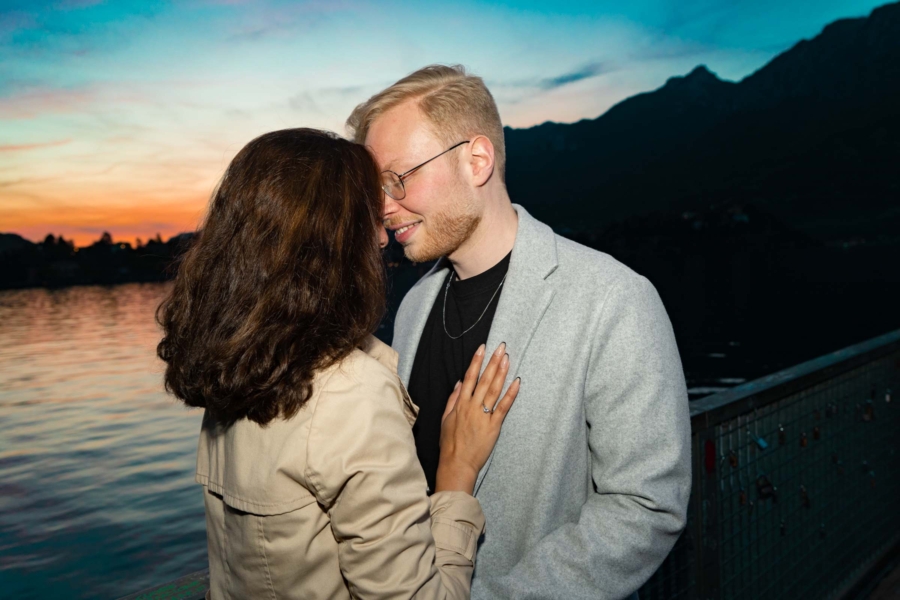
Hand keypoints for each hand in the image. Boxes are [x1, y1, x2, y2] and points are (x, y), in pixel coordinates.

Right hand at [435, 342, 520, 493]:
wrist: (457, 464)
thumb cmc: (450, 444)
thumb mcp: (446, 419)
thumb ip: (453, 400)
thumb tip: (459, 383)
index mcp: (460, 404)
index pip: (469, 377)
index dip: (476, 361)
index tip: (483, 348)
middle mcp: (472, 406)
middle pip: (484, 379)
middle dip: (493, 361)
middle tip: (501, 347)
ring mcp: (483, 415)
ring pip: (494, 390)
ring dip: (501, 372)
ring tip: (507, 358)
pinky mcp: (494, 426)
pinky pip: (504, 407)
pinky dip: (511, 394)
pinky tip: (516, 382)